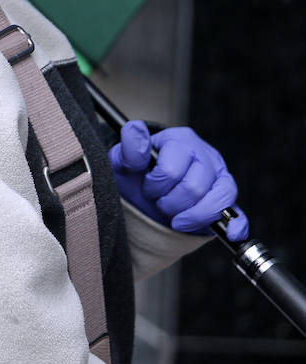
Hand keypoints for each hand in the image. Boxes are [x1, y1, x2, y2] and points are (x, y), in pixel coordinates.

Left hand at [108, 120, 247, 240]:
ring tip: (176, 217)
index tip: (147, 188)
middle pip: (195, 188)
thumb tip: (134, 128)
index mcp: (180, 140)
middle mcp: (205, 155)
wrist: (144, 190)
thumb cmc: (136, 173)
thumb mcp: (124, 160)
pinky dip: (235, 225)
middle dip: (171, 203)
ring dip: (193, 216)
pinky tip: (229, 234)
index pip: (171, 170)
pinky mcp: (227, 199)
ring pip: (219, 199)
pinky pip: (238, 213)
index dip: (155, 186)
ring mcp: (220, 176)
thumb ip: (130, 147)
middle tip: (160, 202)